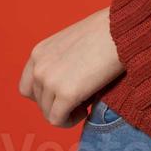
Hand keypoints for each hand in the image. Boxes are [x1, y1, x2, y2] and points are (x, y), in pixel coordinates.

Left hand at [17, 7, 124, 127]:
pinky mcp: (66, 94)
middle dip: (59, 104)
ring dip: (67, 112)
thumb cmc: (106, 33)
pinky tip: (88, 108)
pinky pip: (58, 120)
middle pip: (40, 103)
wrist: (122, 30)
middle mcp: (38, 67)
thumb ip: (61, 61)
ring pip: (49, 113)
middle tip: (82, 97)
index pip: (28, 87)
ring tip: (87, 100)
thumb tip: (66, 86)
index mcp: (39, 53)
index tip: (66, 92)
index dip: (47, 95)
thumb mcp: (72, 43)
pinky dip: (72, 120)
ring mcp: (50, 81)